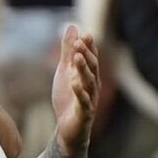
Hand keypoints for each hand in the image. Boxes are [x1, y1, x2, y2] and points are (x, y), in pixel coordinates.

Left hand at [51, 25, 99, 157]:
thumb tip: (72, 27)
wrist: (68, 130)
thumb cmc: (69, 99)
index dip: (89, 47)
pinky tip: (74, 83)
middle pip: (92, 68)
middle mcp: (93, 87)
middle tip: (79, 42)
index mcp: (89, 76)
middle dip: (86, 54)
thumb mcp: (65, 72)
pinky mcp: (84, 114)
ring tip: (77, 57)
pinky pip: (83, 102)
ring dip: (83, 69)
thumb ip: (68, 52)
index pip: (91, 59)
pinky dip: (80, 92)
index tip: (85, 34)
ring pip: (89, 83)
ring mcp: (90, 100)